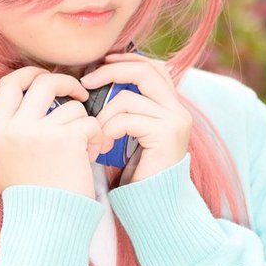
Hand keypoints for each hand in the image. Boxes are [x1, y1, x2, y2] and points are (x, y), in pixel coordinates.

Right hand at [0, 66, 105, 199]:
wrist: (46, 222)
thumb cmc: (25, 196)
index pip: (9, 83)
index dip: (30, 73)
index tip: (46, 78)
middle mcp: (17, 127)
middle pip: (43, 82)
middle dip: (66, 82)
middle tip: (77, 94)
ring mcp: (42, 132)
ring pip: (73, 107)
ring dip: (84, 123)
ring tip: (83, 146)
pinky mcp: (67, 140)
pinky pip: (89, 123)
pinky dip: (96, 137)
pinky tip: (91, 154)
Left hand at [80, 52, 191, 185]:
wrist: (151, 205)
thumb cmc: (134, 172)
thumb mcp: (129, 133)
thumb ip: (124, 108)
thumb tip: (97, 78)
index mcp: (171, 106)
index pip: (153, 66)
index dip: (127, 59)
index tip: (101, 63)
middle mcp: (179, 110)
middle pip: (145, 71)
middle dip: (111, 71)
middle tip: (86, 82)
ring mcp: (175, 121)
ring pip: (128, 98)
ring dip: (103, 115)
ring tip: (96, 136)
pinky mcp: (166, 134)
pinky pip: (126, 119)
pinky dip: (107, 130)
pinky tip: (103, 147)